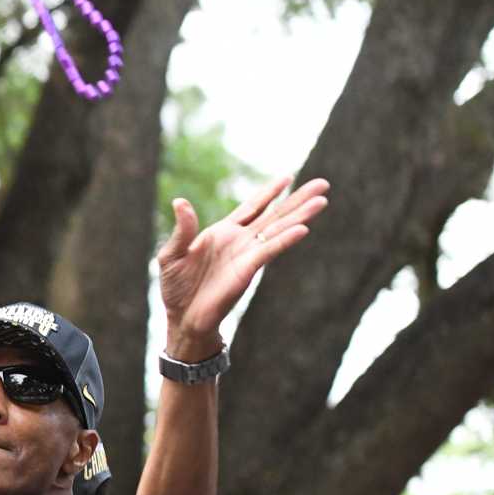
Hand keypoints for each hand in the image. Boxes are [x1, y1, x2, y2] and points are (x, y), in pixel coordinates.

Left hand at [155, 178, 329, 358]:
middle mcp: (240, 241)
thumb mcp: (172, 254)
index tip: (288, 177)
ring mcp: (247, 255)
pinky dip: (285, 239)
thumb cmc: (176, 287)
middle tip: (322, 184)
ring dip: (300, 215)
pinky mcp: (248, 269)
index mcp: (223, 233)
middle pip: (274, 215)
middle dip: (297, 199)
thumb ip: (182, 229)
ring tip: (321, 201)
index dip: (269, 192)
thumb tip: (180, 202)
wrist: (183, 317)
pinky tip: (303, 228)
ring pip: (278, 229)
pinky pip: (269, 250)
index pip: (251, 207)